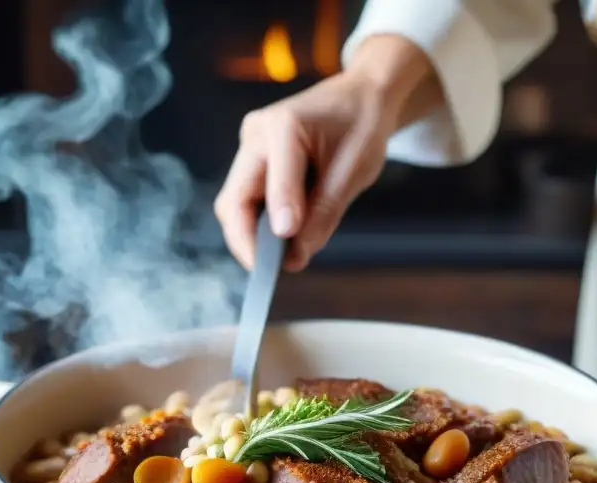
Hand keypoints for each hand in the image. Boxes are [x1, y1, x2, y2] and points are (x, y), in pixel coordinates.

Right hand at [213, 71, 393, 271]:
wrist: (361, 95)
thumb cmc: (362, 126)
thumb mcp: (355, 171)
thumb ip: (324, 213)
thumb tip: (297, 256)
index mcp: (285, 125)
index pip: (274, 181)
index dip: (277, 220)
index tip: (284, 255)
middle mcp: (257, 132)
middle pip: (234, 198)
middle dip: (246, 240)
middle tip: (268, 273)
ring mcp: (250, 144)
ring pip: (234, 202)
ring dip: (250, 234)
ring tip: (277, 260)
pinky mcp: (252, 157)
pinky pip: (246, 198)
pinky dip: (259, 222)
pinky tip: (280, 239)